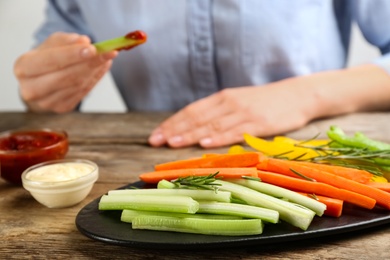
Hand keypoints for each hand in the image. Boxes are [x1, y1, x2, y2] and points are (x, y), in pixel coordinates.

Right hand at [14, 32, 117, 112]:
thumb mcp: (50, 45)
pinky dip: (95, 78)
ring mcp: (47, 102)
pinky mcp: (61, 108)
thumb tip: (83, 41)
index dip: (72, 55)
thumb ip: (65, 41)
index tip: (92, 48)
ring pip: (77, 85)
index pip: (50, 60)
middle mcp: (32, 88)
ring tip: (107, 56)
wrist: (38, 82)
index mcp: (24, 68)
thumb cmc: (44, 60)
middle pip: (67, 76)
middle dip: (90, 63)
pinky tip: (102, 67)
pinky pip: (83, 92)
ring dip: (96, 70)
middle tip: (108, 52)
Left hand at [148, 78, 316, 147]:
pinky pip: (234, 132)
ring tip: (171, 143)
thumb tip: (194, 128)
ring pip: (211, 125)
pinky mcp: (258, 123)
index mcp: (222, 98)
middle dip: (173, 130)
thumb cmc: (265, 101)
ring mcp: (243, 113)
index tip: (155, 134)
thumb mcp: (238, 102)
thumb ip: (218, 112)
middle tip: (154, 141)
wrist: (297, 94)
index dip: (172, 123)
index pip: (191, 110)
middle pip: (196, 117)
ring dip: (190, 134)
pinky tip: (204, 143)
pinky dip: (218, 137)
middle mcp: (229, 103)